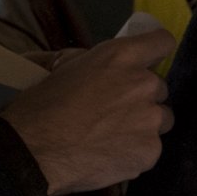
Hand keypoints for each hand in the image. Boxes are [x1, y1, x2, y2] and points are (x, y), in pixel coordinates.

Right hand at [0, 27, 174, 193]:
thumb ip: (94, 61)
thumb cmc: (41, 106)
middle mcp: (143, 84)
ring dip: (143, 125)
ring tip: (112, 135)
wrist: (34, 150)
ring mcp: (150, 119)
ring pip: (161, 119)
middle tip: (114, 110)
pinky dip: (135, 152)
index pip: (162, 41)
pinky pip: (150, 148)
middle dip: (141, 97)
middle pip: (159, 87)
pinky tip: (110, 154)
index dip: (155, 51)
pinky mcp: (150, 150)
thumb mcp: (63, 66)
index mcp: (122, 57)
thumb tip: (103, 63)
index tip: (148, 60)